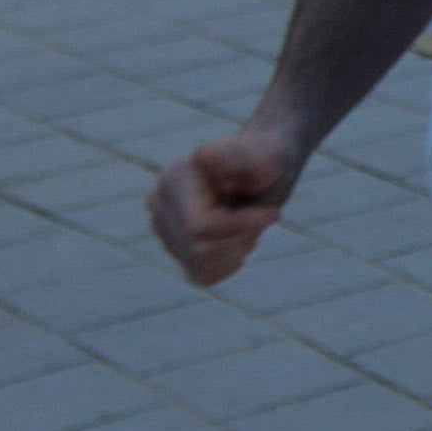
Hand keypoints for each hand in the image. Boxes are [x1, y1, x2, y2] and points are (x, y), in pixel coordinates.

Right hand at [151, 118, 301, 289]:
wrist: (264, 166)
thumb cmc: (268, 158)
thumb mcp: (268, 154)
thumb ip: (243, 155)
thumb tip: (203, 156)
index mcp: (172, 177)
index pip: (198, 228)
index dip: (242, 227)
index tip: (273, 213)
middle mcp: (158, 203)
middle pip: (200, 250)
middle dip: (241, 238)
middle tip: (262, 217)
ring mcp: (162, 229)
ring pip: (200, 265)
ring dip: (237, 251)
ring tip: (249, 226)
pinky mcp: (175, 249)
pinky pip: (203, 276)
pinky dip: (229, 264)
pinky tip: (238, 239)